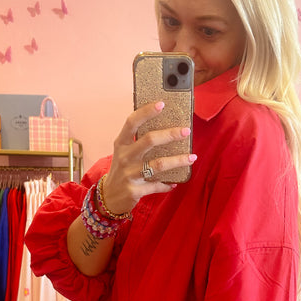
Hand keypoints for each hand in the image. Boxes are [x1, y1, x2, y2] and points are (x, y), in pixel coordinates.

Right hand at [101, 101, 194, 215]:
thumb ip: (138, 141)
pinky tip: (175, 182)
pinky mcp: (134, 190)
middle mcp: (124, 157)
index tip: (162, 104)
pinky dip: (167, 184)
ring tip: (192, 157)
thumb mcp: (124, 152)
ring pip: (158, 164)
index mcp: (121, 144)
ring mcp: (129, 174)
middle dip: (170, 134)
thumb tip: (167, 127)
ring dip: (178, 160)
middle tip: (186, 131)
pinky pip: (156, 186)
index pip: (132, 122)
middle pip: (149, 140)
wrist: (108, 196)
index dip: (146, 112)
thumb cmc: (122, 169)